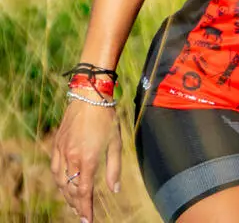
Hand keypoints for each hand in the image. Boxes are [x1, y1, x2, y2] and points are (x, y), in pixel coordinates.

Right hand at [50, 100, 121, 222]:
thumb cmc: (107, 117)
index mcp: (87, 159)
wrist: (89, 95)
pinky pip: (55, 169)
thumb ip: (114, 167)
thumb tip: (114, 190)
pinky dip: (59, 181)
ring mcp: (61, 151)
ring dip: (66, 195)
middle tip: (82, 214)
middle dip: (76, 204)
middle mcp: (71, 158)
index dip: (86, 208)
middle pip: (70, 189)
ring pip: (60, 181)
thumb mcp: (115, 141)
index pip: (84, 191)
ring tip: (74, 204)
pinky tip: (64, 184)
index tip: (88, 220)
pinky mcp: (56, 145)